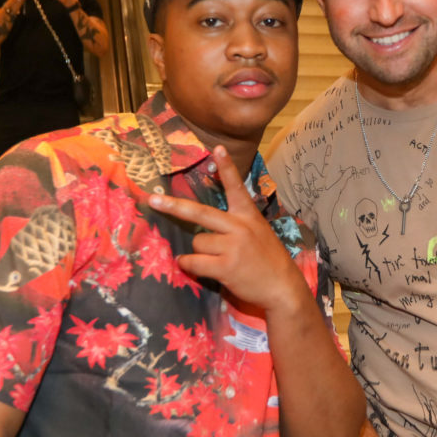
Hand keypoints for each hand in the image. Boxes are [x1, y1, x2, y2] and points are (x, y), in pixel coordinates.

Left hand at [147, 146, 303, 310]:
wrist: (283, 287)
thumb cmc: (267, 259)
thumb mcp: (258, 232)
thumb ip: (237, 223)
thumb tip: (204, 225)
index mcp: (248, 215)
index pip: (236, 187)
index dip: (226, 167)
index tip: (218, 148)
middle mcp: (240, 227)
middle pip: (200, 212)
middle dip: (173, 206)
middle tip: (153, 200)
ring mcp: (233, 246)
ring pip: (198, 241)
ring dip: (199, 251)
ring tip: (215, 259)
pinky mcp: (226, 267)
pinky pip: (194, 261)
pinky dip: (189, 264)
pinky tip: (195, 267)